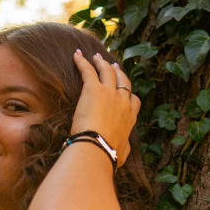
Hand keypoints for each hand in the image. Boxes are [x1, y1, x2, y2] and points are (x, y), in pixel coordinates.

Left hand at [71, 50, 140, 168]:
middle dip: (118, 72)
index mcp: (130, 118)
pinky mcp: (93, 89)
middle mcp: (122, 102)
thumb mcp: (122, 154)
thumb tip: (124, 151)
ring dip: (102, 62)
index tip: (124, 91)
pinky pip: (88, 70)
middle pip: (123, 81)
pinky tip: (77, 55)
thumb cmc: (108, 154)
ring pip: (107, 71)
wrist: (97, 147)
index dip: (128, 94)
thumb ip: (124, 148)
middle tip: (113, 65)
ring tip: (96, 56)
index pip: (133, 101)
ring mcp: (109, 93)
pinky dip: (82, 62)